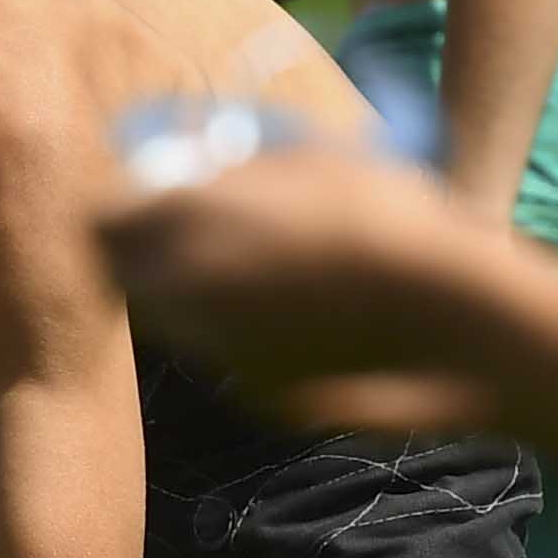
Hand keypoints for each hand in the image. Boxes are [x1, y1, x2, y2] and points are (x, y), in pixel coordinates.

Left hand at [100, 141, 528, 441]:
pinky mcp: (256, 396)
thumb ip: (246, 168)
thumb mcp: (316, 160)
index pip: (101, 220)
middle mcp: (187, 292)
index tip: (149, 200)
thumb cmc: (394, 221)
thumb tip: (212, 168)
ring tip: (256, 275)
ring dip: (193, 298)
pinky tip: (302, 322)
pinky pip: (227, 359)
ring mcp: (218, 352)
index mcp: (194, 221)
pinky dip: (245, 340)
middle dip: (145, 258)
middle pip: (125, 278)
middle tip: (188, 240)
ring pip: (174, 323)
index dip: (122, 209)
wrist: (456, 321)